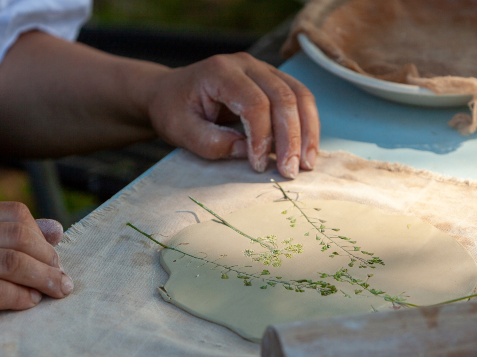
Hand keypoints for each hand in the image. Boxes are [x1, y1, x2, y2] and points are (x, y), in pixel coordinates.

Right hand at [0, 202, 70, 355]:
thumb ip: (10, 241)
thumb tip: (56, 230)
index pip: (13, 213)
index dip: (41, 236)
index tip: (55, 259)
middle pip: (16, 237)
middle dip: (48, 260)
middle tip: (62, 281)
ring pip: (8, 262)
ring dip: (40, 280)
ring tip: (52, 293)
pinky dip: (19, 297)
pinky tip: (28, 304)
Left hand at [146, 52, 319, 178]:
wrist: (169, 92)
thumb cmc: (173, 110)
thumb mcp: (181, 131)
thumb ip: (211, 142)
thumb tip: (247, 152)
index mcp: (220, 71)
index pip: (255, 103)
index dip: (262, 137)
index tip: (258, 166)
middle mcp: (246, 64)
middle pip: (284, 97)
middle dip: (291, 138)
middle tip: (291, 171)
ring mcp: (262, 68)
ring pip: (299, 95)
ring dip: (307, 131)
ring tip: (307, 163)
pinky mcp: (272, 79)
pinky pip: (299, 97)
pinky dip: (306, 124)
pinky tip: (306, 149)